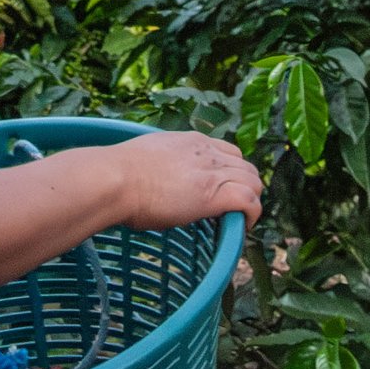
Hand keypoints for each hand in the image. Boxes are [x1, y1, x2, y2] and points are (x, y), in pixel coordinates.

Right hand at [112, 132, 261, 230]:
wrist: (116, 179)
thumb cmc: (117, 175)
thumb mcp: (145, 158)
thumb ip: (160, 166)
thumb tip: (152, 182)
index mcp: (190, 142)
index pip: (227, 151)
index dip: (231, 170)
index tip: (223, 188)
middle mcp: (207, 152)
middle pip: (246, 166)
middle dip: (246, 185)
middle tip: (235, 207)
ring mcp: (212, 172)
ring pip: (253, 182)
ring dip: (252, 200)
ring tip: (241, 219)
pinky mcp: (214, 195)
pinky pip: (249, 201)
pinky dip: (252, 214)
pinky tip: (244, 226)